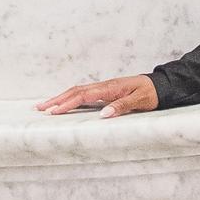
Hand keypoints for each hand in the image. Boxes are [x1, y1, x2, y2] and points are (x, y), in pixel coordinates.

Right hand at [37, 75, 158, 115]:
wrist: (160, 85)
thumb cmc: (150, 93)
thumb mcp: (139, 101)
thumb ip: (122, 107)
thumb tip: (103, 114)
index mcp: (110, 88)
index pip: (83, 95)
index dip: (67, 103)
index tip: (53, 112)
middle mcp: (104, 86)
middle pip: (75, 91)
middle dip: (56, 99)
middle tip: (39, 108)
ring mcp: (104, 88)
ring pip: (78, 91)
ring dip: (61, 98)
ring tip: (45, 106)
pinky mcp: (106, 91)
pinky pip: (84, 94)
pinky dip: (71, 98)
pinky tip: (65, 104)